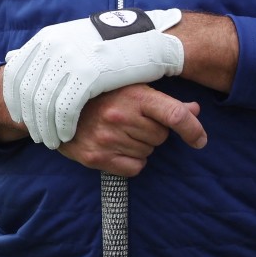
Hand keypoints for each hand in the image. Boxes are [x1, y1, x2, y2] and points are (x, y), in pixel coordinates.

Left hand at [3, 9, 184, 147]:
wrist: (148, 38)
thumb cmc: (111, 42)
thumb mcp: (72, 37)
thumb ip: (45, 50)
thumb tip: (11, 56)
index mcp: (48, 38)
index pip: (16, 72)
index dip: (14, 97)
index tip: (18, 114)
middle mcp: (54, 47)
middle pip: (28, 91)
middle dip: (29, 116)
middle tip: (35, 134)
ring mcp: (70, 60)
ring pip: (44, 102)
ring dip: (44, 126)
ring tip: (50, 140)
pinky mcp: (88, 75)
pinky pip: (66, 108)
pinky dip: (62, 126)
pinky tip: (66, 136)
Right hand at [59, 84, 206, 177]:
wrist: (55, 105)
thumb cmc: (99, 95)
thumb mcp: (131, 88)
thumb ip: (165, 102)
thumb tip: (195, 110)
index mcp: (133, 96)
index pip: (175, 115)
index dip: (193, 130)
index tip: (200, 140)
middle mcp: (120, 117)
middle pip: (161, 137)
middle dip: (153, 132)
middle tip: (132, 121)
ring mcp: (107, 139)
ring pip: (148, 152)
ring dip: (140, 146)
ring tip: (119, 132)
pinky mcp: (96, 157)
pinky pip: (134, 168)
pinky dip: (131, 161)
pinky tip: (116, 147)